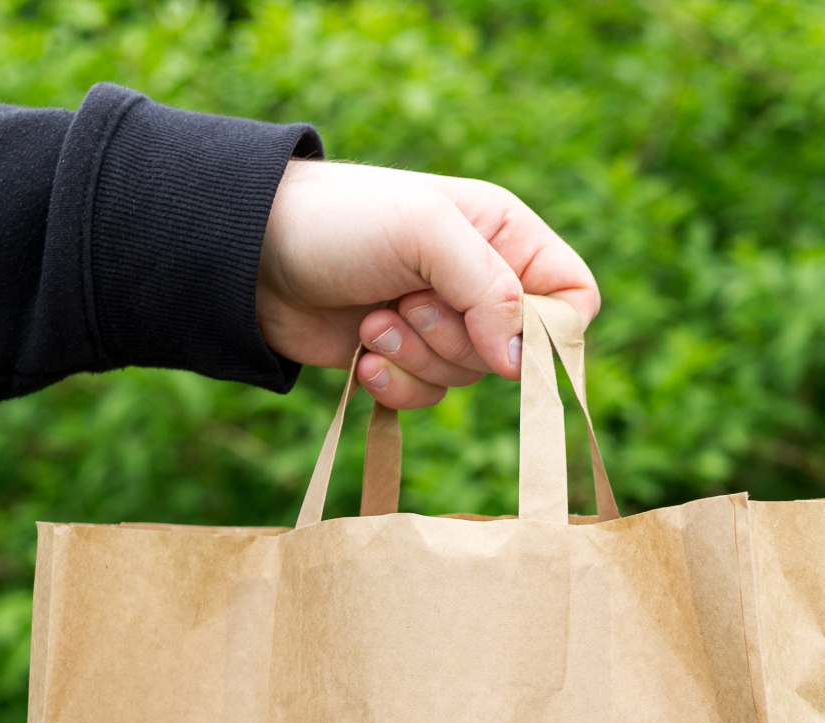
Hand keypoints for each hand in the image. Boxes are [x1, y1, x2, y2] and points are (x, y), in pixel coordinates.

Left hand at [257, 160, 598, 409]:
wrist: (250, 253)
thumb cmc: (341, 221)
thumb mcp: (426, 233)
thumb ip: (489, 290)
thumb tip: (523, 365)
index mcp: (505, 236)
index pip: (574, 298)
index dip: (550, 331)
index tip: (506, 338)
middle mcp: (482, 281)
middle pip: (516, 352)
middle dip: (455, 339)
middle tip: (405, 302)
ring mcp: (443, 324)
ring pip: (468, 381)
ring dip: (415, 358)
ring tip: (372, 319)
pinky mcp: (404, 359)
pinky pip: (427, 398)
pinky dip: (393, 384)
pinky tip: (360, 354)